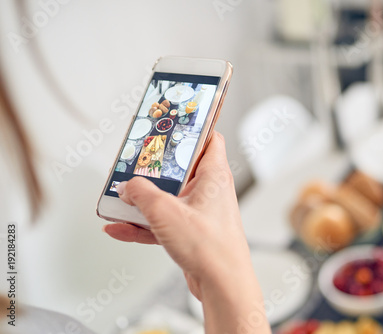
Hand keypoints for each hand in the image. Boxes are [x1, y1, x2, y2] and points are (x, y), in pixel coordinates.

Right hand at [103, 132, 270, 333]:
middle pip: (180, 168)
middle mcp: (209, 191)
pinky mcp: (191, 232)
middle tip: (134, 162)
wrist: (222, 285)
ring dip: (143, 199)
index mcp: (213, 175)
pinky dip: (143, 224)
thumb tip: (128, 186)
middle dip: (154, 168)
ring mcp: (199, 212)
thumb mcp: (166, 212)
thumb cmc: (211, 247)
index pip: (209, 139)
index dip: (192, 128)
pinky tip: (119, 228)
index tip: (172, 121)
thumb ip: (142, 194)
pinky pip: (163, 222)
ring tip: (119, 198)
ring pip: (168, 197)